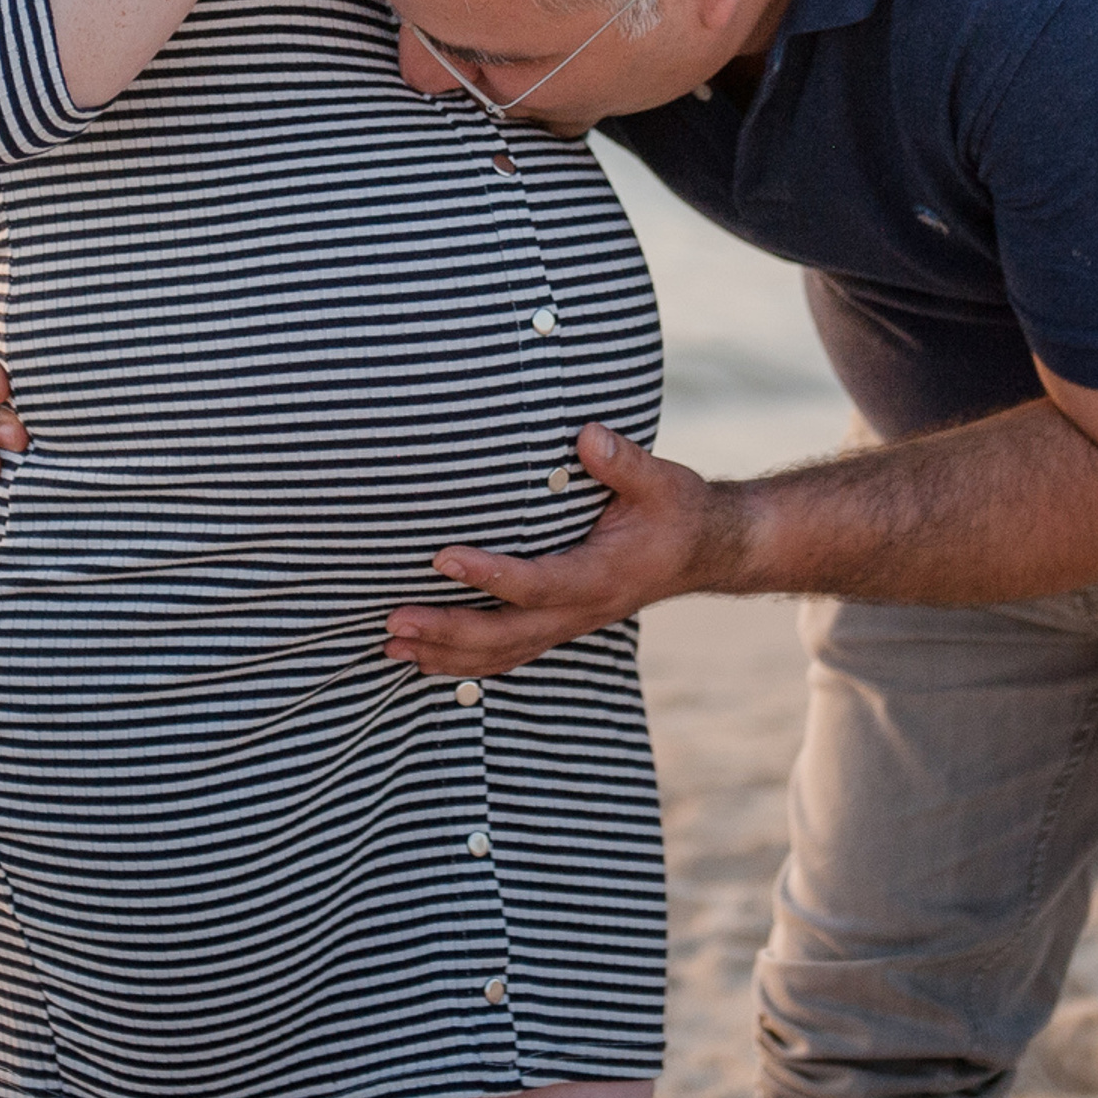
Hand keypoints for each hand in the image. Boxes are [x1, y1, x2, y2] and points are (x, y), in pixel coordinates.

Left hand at [380, 425, 727, 676]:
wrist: (706, 549)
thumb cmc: (677, 509)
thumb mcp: (660, 480)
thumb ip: (623, 461)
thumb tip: (587, 436)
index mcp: (602, 575)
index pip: (536, 582)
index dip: (489, 574)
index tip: (441, 556)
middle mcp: (582, 608)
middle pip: (506, 635)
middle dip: (447, 631)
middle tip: (393, 621)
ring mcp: (571, 623)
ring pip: (502, 653)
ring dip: (445, 654)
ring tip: (391, 647)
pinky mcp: (561, 624)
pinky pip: (510, 653)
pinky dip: (465, 661)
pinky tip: (426, 658)